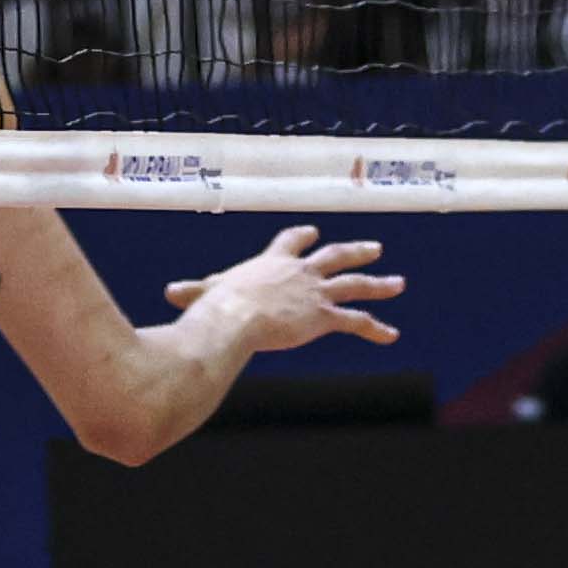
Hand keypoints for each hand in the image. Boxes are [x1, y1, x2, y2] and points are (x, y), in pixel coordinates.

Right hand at [171, 223, 405, 352]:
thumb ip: (192, 293)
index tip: (313, 232)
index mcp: (273, 263)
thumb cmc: (217, 305)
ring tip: (398, 284)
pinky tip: (392, 335)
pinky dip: (376, 328)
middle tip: (375, 248)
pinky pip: (356, 321)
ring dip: (379, 285)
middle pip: (335, 256)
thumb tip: (168, 293)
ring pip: (355, 284)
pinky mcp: (324, 316)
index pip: (291, 243)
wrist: (236, 315)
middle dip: (356, 251)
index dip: (302, 238)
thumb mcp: (205, 294)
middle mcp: (300, 271)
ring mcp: (315, 292)